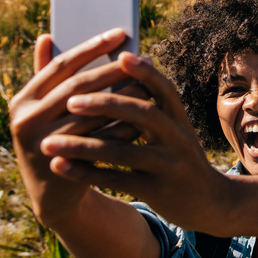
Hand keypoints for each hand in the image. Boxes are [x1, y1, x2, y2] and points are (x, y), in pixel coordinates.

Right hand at [9, 29, 136, 226]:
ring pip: (93, 114)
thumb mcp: (45, 108)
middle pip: (79, 87)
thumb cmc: (56, 136)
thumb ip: (47, 74)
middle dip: (114, 70)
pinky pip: (102, 140)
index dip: (93, 47)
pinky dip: (125, 125)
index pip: (62, 65)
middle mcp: (26, 121)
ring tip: (149, 82)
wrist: (54, 192)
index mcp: (22, 100)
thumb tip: (47, 35)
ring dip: (124, 96)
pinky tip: (147, 113)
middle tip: (143, 57)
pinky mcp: (65, 164)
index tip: (121, 32)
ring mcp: (43, 144)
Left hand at [39, 51, 228, 232]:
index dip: (145, 73)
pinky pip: (117, 180)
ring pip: (123, 151)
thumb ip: (153, 108)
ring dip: (82, 146)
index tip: (121, 56)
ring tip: (48, 143)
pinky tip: (60, 167)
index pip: (164, 89)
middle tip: (70, 102)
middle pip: (143, 114)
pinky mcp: (158, 191)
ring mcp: (169, 166)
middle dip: (105, 105)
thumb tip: (122, 75)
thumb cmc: (179, 159)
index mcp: (180, 119)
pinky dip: (86, 173)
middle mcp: (178, 139)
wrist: (209, 201)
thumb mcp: (175, 132)